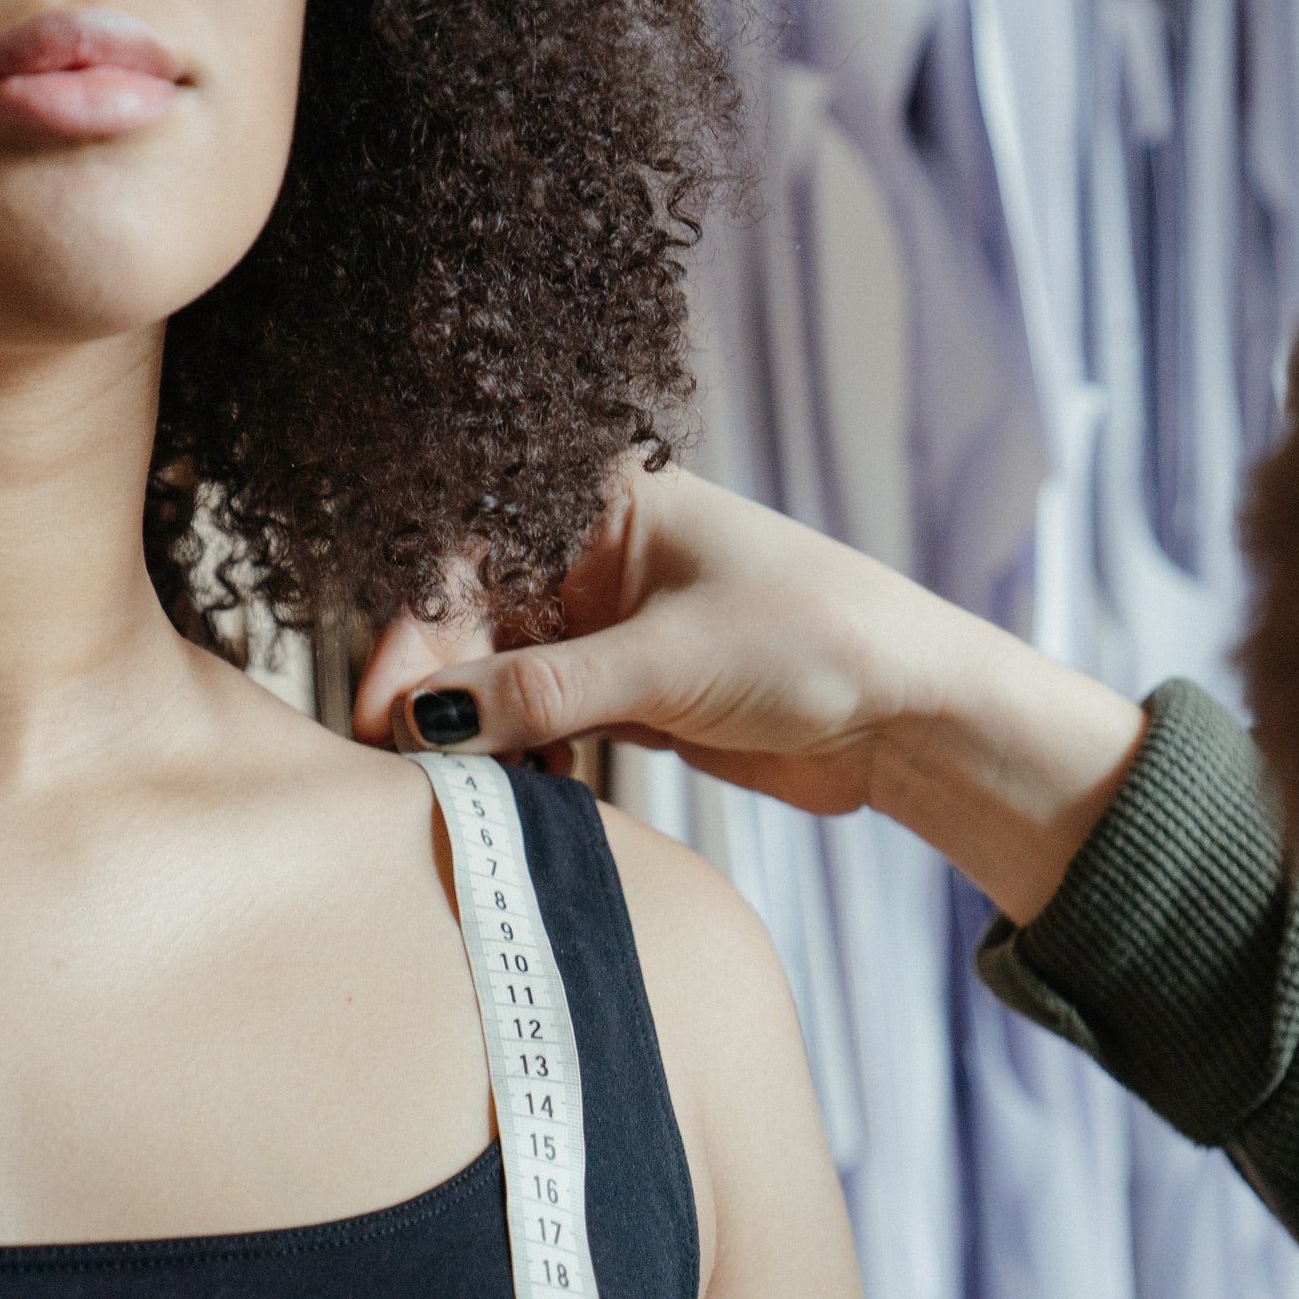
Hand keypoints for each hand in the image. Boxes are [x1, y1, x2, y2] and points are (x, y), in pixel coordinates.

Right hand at [353, 464, 1147, 919]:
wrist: (909, 715)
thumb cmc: (814, 642)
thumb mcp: (669, 663)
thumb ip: (543, 690)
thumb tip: (429, 716)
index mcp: (602, 504)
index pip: (469, 555)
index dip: (420, 632)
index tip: (389, 710)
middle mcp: (593, 559)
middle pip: (472, 622)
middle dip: (442, 696)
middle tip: (409, 768)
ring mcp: (608, 629)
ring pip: (502, 681)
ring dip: (482, 737)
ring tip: (470, 791)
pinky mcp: (628, 693)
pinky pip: (544, 724)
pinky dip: (527, 760)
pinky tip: (531, 794)